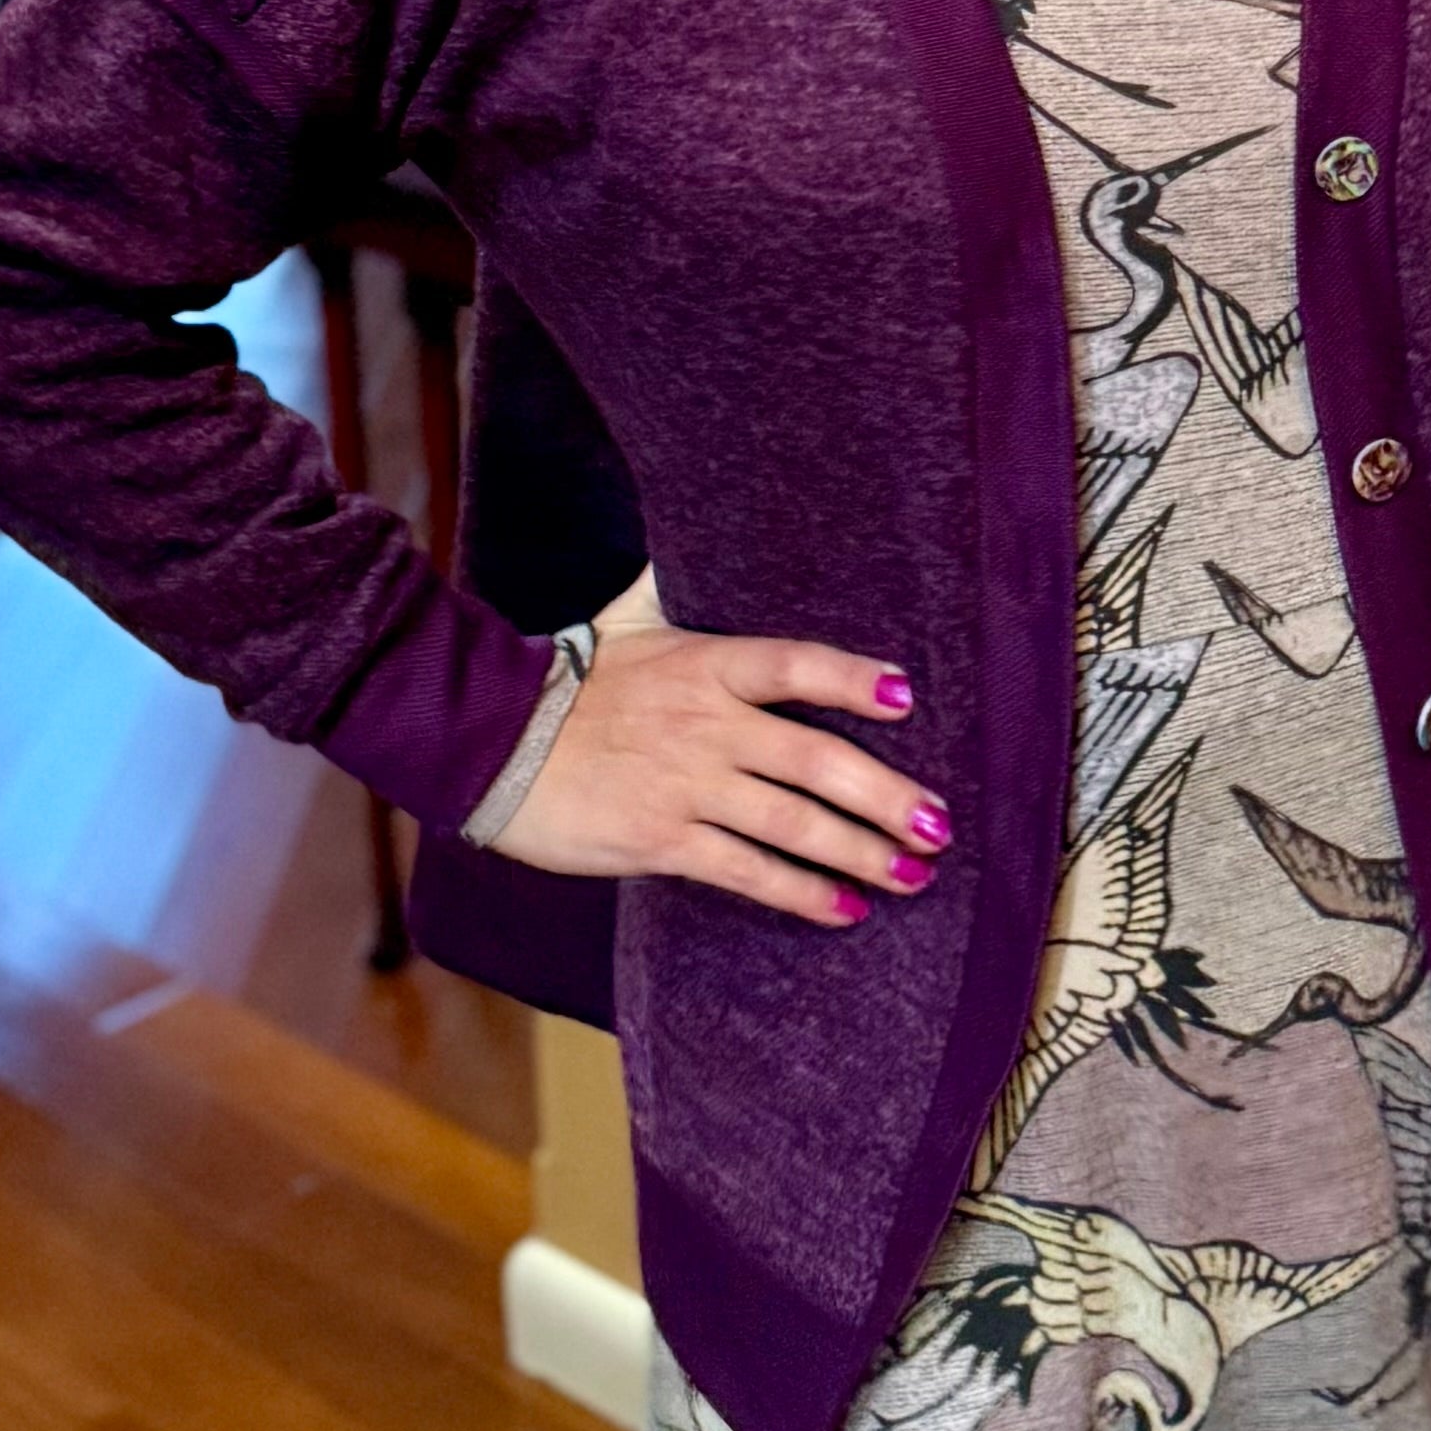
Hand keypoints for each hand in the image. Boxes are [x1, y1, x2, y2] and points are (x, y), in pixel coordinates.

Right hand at [489, 577, 949, 926]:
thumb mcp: (626, 617)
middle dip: (886, 796)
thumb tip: (704, 521)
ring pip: (792, 824)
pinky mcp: (661, 840)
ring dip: (860, 852)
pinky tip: (844, 909)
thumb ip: (675, 582)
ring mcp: (687, 786)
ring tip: (912, 873)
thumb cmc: (568, 678)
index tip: (907, 697)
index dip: (852, 678)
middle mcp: (707, 725)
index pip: (794, 665)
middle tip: (940, 825)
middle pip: (816, 759)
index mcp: (705, 664)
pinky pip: (745, 871)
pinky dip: (800, 893)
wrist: (490, 742)